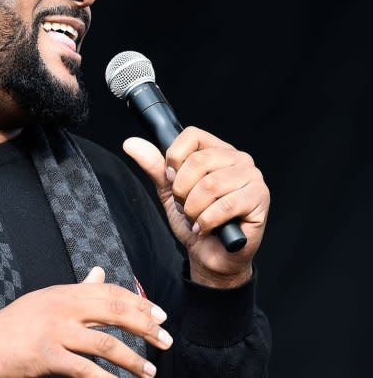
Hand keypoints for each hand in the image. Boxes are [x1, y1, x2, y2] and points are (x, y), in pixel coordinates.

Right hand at [0, 266, 170, 377]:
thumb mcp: (47, 299)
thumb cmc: (17, 324)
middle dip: (146, 327)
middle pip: (115, 311)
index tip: (161, 315)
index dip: (140, 303)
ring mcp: (56, 331)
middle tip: (166, 340)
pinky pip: (85, 369)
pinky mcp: (48, 355)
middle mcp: (64, 307)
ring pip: (106, 343)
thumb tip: (99, 273)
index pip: (111, 292)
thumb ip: (77, 289)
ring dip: (133, 360)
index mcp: (65, 292)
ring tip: (149, 372)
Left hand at [123, 126, 269, 287]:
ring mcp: (253, 177)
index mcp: (217, 150)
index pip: (191, 135)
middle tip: (185, 206)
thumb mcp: (170, 191)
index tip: (172, 180)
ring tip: (196, 218)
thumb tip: (131, 144)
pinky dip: (207, 220)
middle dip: (182, 190)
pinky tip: (205, 228)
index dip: (174, 159)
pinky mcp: (260, 199)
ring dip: (193, 208)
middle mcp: (239, 159)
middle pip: (199, 161)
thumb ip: (154, 167)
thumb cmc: (195, 220)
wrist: (211, 255)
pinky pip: (226, 205)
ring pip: (210, 184)